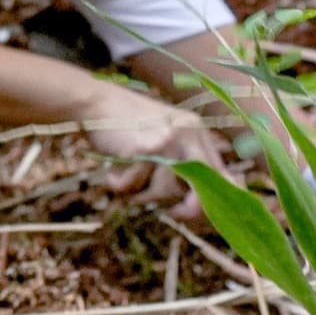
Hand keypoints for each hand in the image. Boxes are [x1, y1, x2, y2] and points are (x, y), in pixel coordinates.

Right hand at [79, 84, 222, 199]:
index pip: (220, 173)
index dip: (212, 201)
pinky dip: (120, 184)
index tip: (193, 212)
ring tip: (127, 175)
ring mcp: (167, 141)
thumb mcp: (164, 137)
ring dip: (141, 193)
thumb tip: (199, 204)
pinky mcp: (144, 149)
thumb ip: (184, 163)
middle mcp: (187, 134)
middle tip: (173, 213)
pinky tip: (113, 169)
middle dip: (189, 209)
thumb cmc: (126, 125)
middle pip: (199, 188)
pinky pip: (134, 186)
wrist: (96, 100)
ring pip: (163, 192)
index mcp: (195, 131)